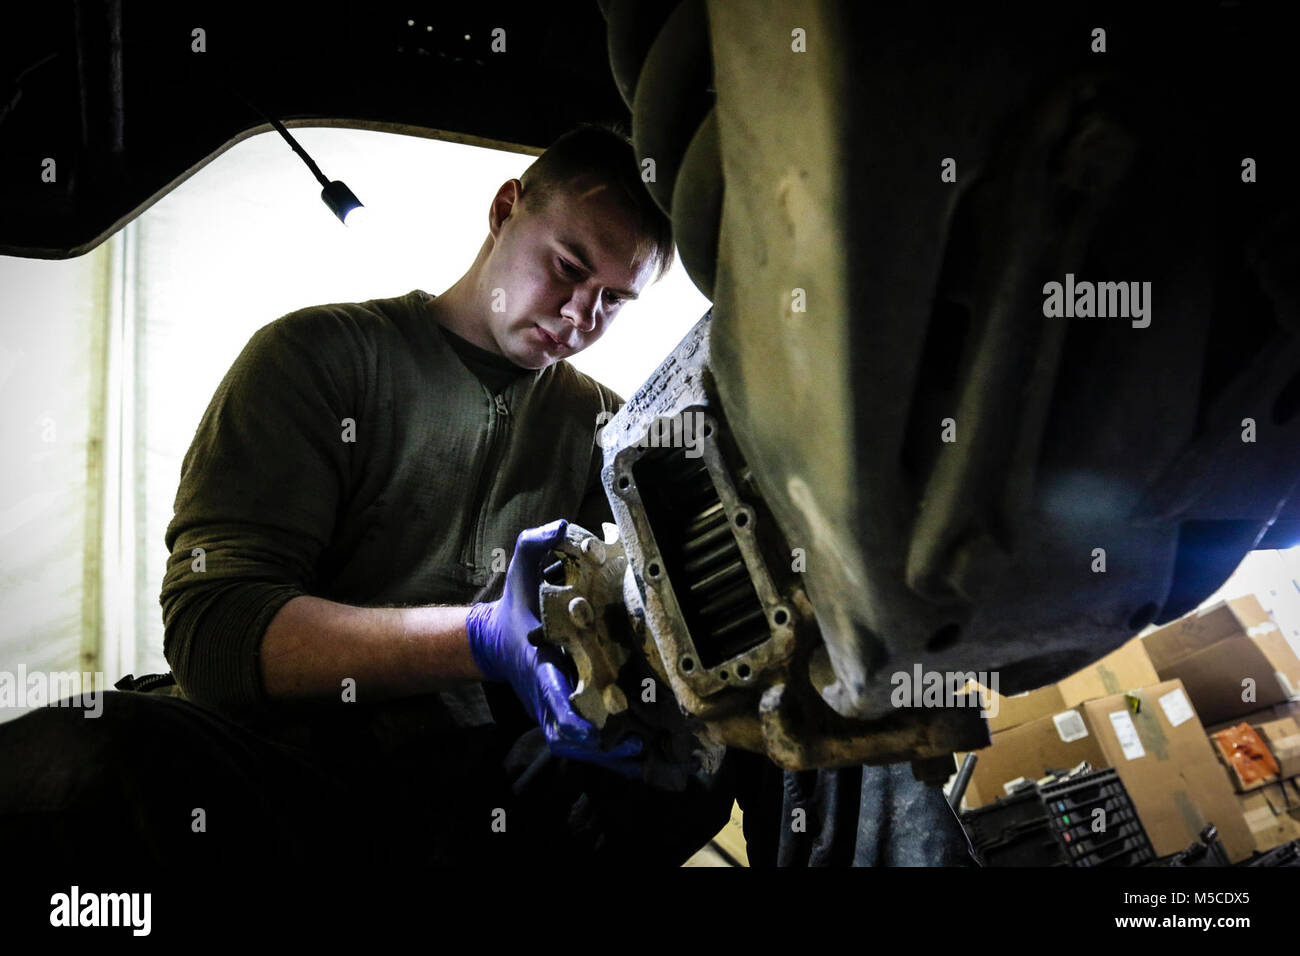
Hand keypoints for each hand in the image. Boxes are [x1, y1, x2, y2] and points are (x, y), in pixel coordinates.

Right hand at [465, 519, 642, 775]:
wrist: (493, 640)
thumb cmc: (514, 605)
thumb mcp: (519, 567)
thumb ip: (536, 544)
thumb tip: (561, 525)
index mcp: (536, 661)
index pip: (550, 691)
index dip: (569, 710)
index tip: (592, 726)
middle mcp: (542, 692)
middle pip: (564, 731)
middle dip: (596, 745)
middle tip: (634, 746)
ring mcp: (548, 707)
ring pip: (571, 744)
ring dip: (604, 756)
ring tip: (641, 757)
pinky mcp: (557, 715)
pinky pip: (578, 743)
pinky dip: (602, 754)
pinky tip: (633, 757)